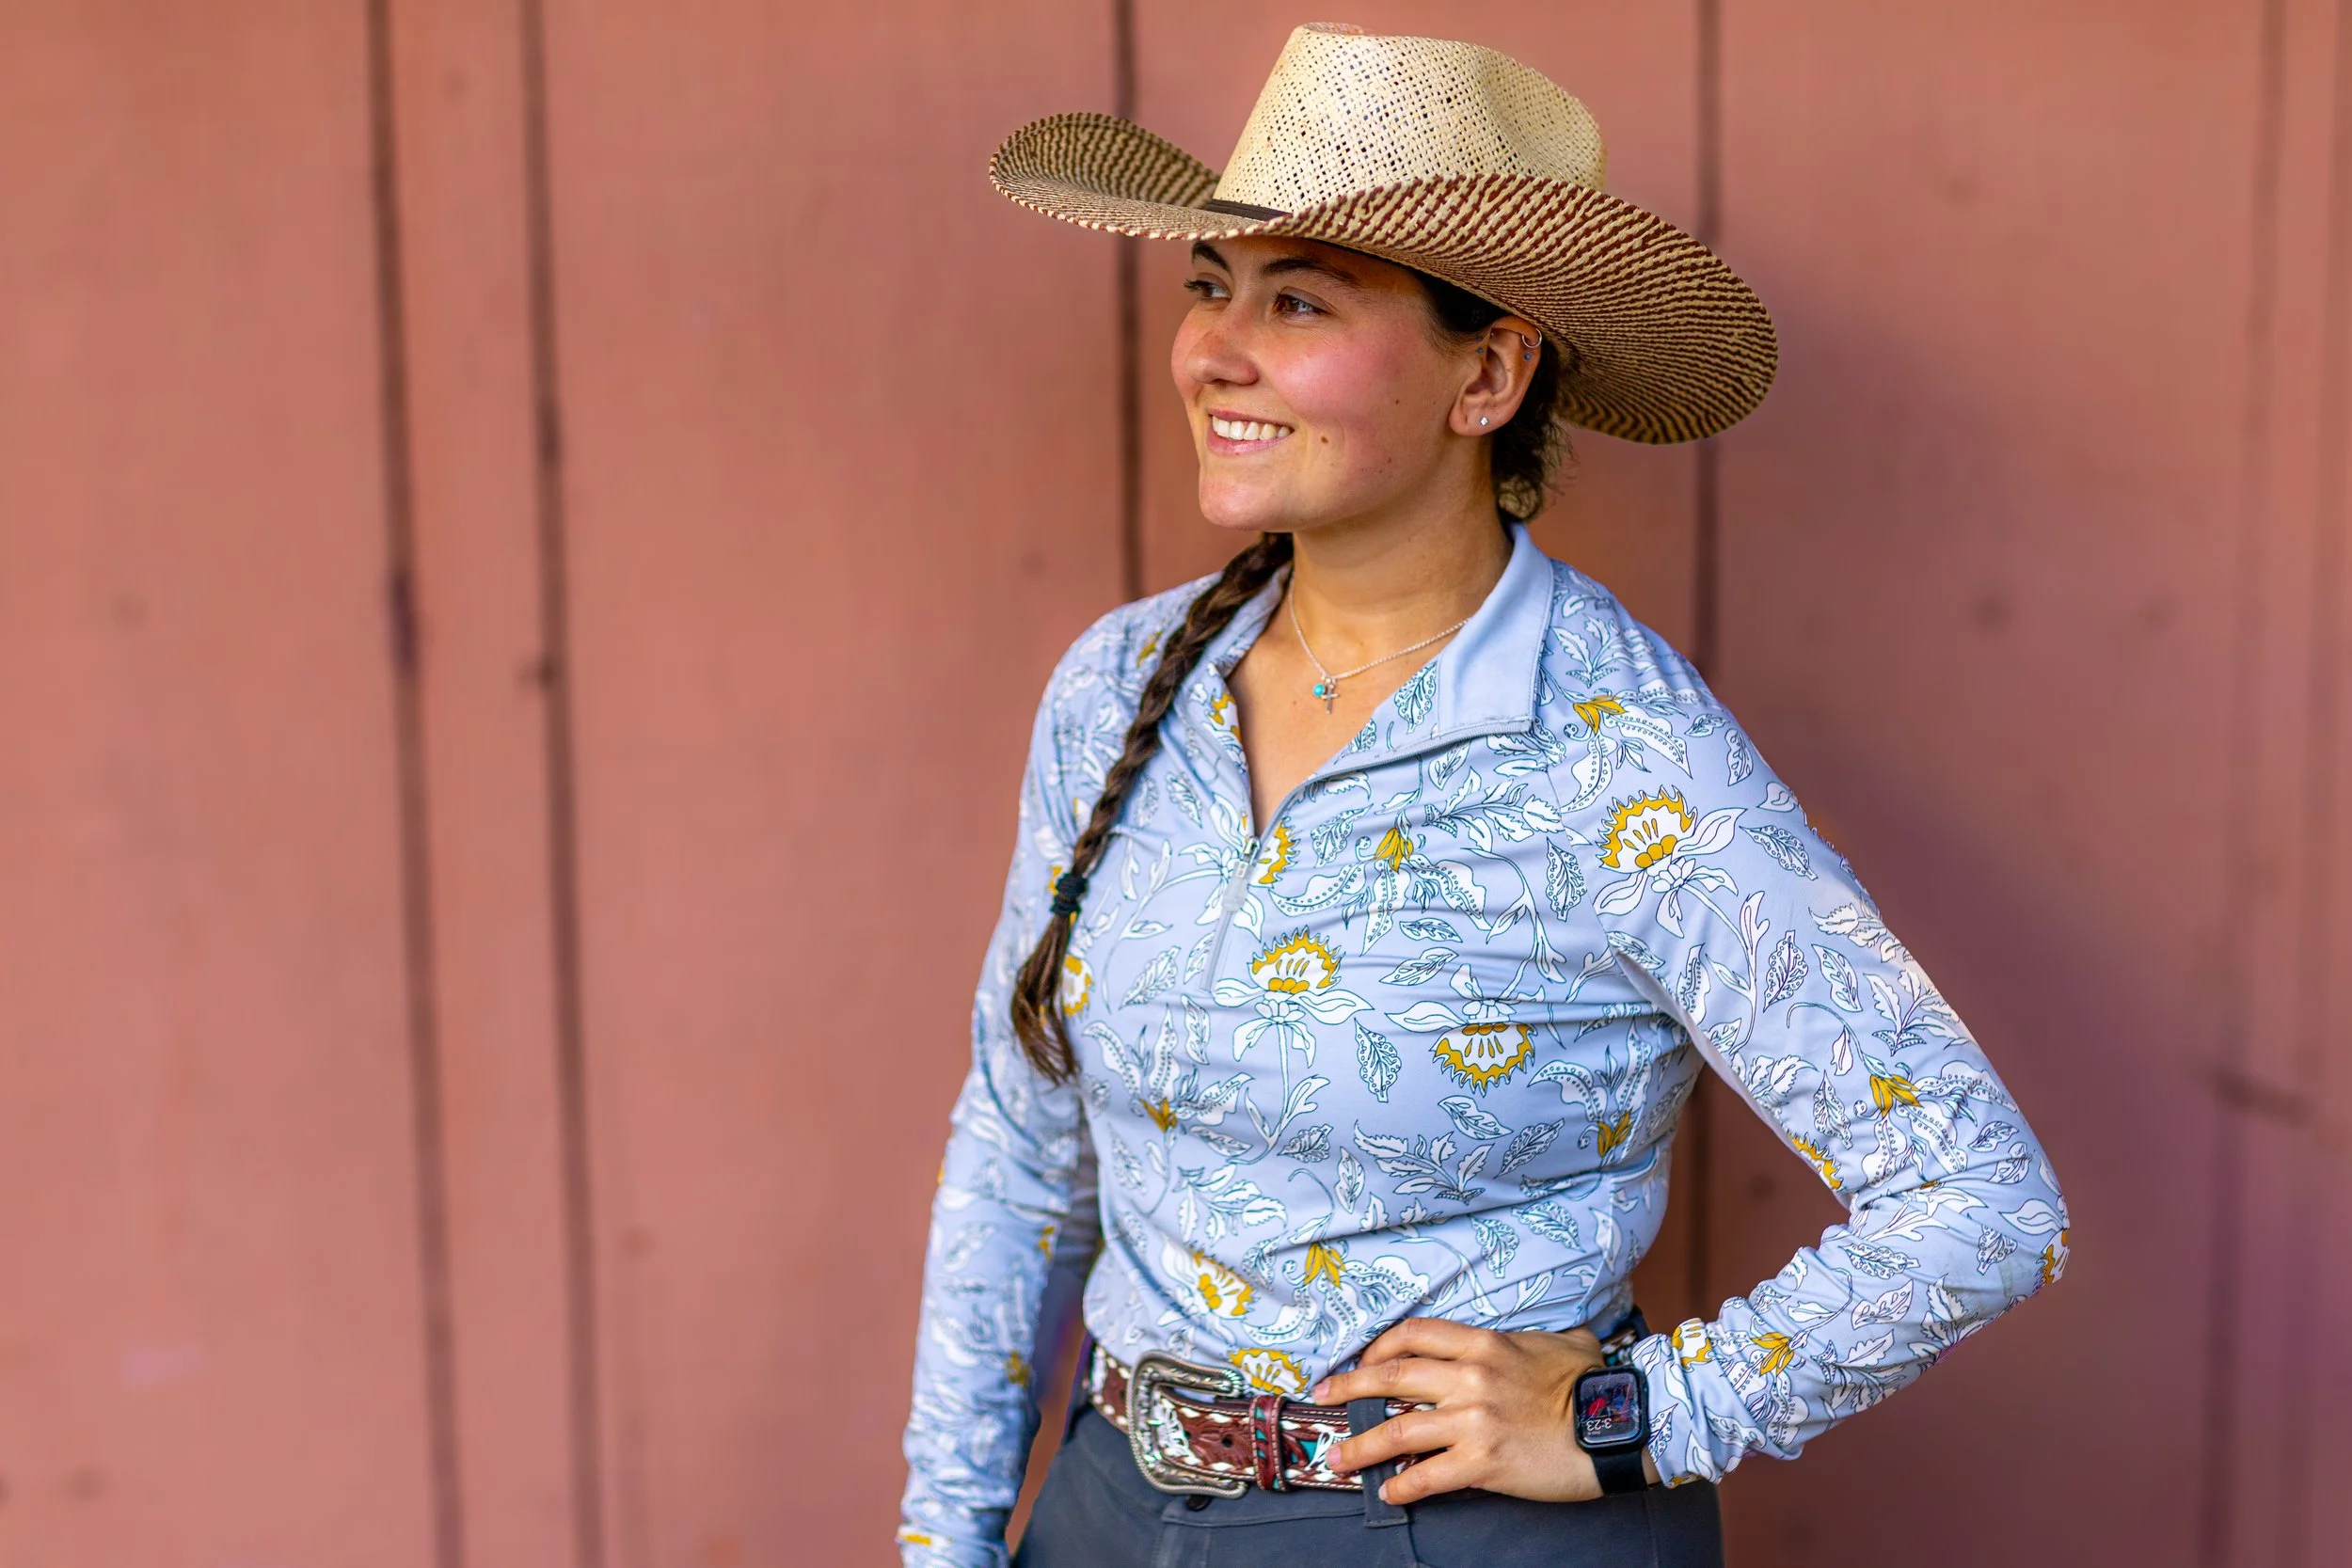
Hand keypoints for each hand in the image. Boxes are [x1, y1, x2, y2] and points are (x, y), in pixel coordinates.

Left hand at [1306, 1317, 1659, 1504]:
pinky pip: (1428, 1475)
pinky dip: (1402, 1484)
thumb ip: (1532, 1339)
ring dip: (1362, 1445)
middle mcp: (1470, 1377)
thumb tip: (1533, 1339)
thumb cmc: (1592, 1384)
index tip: (1361, 1362)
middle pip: (1391, 1376)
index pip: (1412, 1335)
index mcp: (1484, 1343)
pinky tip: (1389, 1491)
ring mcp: (1474, 1420)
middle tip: (1324, 1397)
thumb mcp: (1561, 1343)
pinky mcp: (1483, 1462)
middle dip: (1349, 1388)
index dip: (1378, 1348)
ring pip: (1399, 1429)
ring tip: (1339, 1458)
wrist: (1616, 1425)